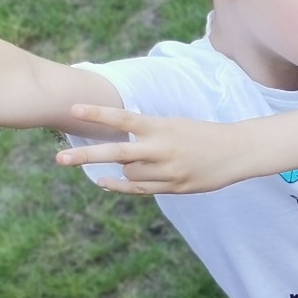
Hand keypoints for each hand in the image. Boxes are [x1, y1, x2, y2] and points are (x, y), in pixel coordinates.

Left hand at [56, 106, 243, 193]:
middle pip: (117, 152)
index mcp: (161, 127)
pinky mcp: (174, 187)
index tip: (74, 110)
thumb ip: (148, 134)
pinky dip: (120, 185)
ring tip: (143, 160)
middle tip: (59, 158)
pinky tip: (103, 182)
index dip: (98, 113)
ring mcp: (168, 170)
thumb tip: (119, 153)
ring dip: (125, 167)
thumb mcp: (175, 125)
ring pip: (129, 172)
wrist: (237, 152)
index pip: (124, 118)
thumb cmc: (202, 135)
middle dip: (86, 155)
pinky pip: (140, 188)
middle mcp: (162, 149)